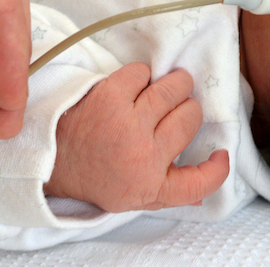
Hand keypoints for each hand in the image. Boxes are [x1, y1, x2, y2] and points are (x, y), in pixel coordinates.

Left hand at [45, 63, 230, 211]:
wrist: (48, 157)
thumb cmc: (95, 173)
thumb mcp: (132, 195)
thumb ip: (171, 188)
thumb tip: (211, 174)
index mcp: (150, 186)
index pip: (199, 183)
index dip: (216, 169)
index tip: (220, 155)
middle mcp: (143, 157)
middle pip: (191, 117)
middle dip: (187, 108)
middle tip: (174, 109)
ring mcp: (127, 125)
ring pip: (173, 88)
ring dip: (173, 84)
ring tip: (163, 89)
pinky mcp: (110, 97)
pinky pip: (144, 73)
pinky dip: (141, 76)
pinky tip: (133, 87)